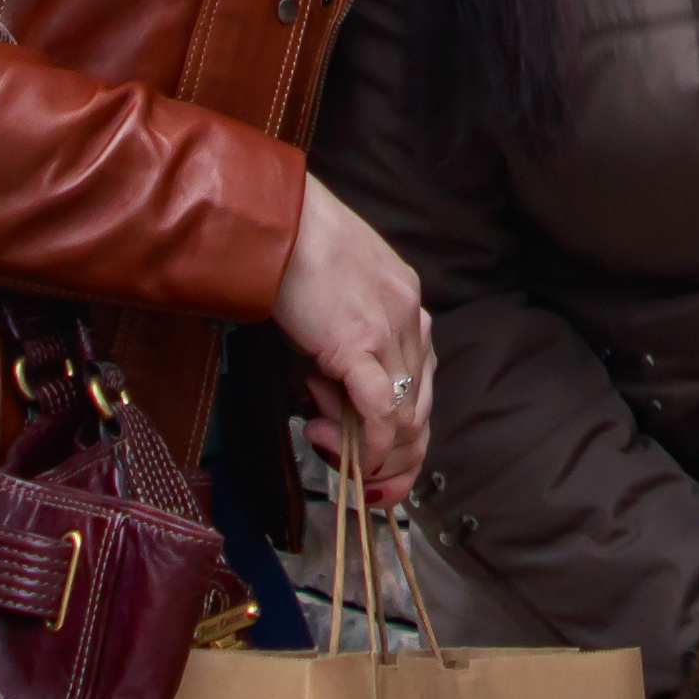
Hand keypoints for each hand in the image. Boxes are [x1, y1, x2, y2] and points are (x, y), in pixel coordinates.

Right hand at [270, 175, 435, 501]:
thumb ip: (346, 342)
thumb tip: (330, 396)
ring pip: (402, 414)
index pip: (421, 383)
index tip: (380, 462)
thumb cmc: (293, 250)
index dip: (403, 432)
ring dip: (370, 448)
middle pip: (420, 406)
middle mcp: (410, 318)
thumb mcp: (334, 299)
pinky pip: (380, 409)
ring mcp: (390, 330)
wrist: (277, 220)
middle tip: (365, 478)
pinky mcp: (359, 342)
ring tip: (330, 448)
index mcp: (407, 304)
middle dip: (394, 454)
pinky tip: (349, 452)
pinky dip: (370, 441)